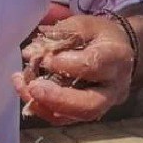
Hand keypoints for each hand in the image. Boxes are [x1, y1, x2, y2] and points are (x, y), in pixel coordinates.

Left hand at [11, 14, 133, 125]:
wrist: (118, 52)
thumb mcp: (86, 24)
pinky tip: (26, 92)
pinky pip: (64, 118)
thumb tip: (30, 52)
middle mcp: (113, 87)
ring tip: (24, 87)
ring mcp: (103, 104)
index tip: (45, 58)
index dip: (66, 64)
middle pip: (91, 105)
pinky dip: (42, 108)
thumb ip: (60, 35)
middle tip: (34, 88)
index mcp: (116, 57)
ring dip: (45, 106)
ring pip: (75, 116)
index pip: (93, 65)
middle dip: (58, 99)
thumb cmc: (99, 36)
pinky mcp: (87, 112)